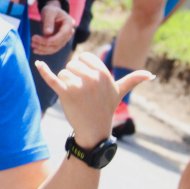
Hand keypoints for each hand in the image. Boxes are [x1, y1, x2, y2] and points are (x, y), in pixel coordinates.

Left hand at [31, 3, 75, 55]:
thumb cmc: (51, 10)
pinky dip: (44, 51)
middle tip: (32, 41)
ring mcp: (63, 39)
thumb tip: (47, 33)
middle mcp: (68, 33)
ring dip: (43, 49)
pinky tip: (35, 50)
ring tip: (32, 45)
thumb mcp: (49, 12)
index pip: (62, 35)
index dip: (51, 39)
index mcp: (68, 24)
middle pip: (58, 43)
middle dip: (44, 44)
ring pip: (54, 48)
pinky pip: (52, 49)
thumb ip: (48, 21)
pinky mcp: (58, 43)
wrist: (51, 13)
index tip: (37, 38)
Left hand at [36, 51, 152, 146]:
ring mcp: (78, 85)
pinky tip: (38, 64)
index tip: (88, 81)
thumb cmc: (106, 109)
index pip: (84, 58)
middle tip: (82, 93)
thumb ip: (133, 81)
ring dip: (66, 83)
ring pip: (63, 72)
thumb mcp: (120, 93)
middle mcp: (92, 77)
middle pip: (72, 64)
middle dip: (74, 76)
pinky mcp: (65, 94)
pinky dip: (44, 71)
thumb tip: (151, 75)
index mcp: (103, 73)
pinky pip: (52, 78)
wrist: (94, 131)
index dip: (83, 68)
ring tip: (76, 98)